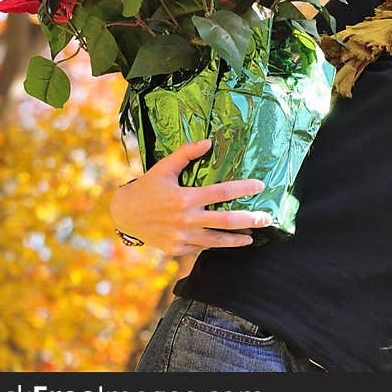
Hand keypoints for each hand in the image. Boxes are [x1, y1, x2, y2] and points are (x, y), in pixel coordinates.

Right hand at [108, 139, 272, 255]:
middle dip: (250, 220)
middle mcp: (185, 219)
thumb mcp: (164, 167)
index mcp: (185, 198)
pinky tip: (227, 243)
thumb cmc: (147, 187)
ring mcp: (181, 237)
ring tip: (252, 237)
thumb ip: (186, 153)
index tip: (260, 186)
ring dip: (236, 240)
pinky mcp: (177, 249)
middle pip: (226, 221)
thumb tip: (208, 142)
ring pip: (216, 241)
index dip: (243, 189)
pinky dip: (215, 246)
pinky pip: (201, 248)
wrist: (124, 214)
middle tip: (267, 219)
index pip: (222, 192)